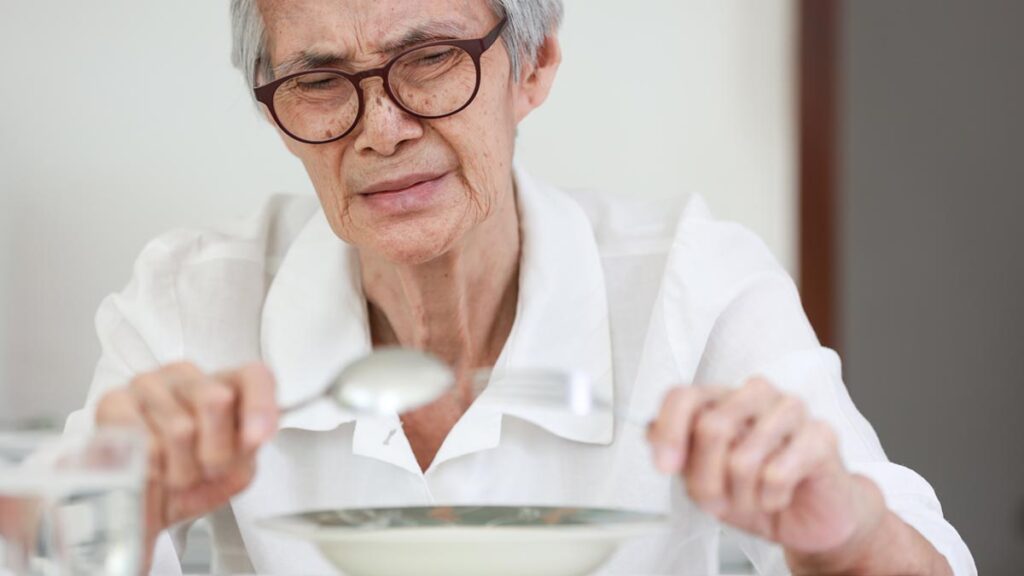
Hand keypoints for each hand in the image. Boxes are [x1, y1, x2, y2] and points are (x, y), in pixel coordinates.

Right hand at [95, 361, 277, 571]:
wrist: (137, 513)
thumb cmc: (190, 483)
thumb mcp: (233, 472)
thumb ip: (248, 450)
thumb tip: (252, 434)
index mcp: (225, 384)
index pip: (254, 376)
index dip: (260, 405)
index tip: (257, 438)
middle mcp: (187, 376)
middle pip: (216, 400)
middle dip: (216, 453)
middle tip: (206, 471)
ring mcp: (148, 384)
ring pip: (180, 429)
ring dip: (182, 469)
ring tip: (175, 475)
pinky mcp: (113, 403)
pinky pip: (145, 442)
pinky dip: (153, 469)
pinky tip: (151, 473)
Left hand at [646, 378, 879, 561]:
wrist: (810, 519)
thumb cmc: (757, 491)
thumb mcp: (705, 479)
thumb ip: (679, 452)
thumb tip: (650, 431)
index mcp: (723, 399)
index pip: (685, 396)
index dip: (669, 431)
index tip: (665, 467)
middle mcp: (756, 395)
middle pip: (712, 427)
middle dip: (706, 479)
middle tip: (714, 502)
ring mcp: (791, 410)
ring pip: (744, 457)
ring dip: (741, 496)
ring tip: (751, 500)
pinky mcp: (821, 436)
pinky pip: (777, 473)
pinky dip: (770, 498)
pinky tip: (777, 497)